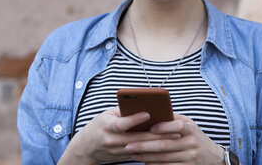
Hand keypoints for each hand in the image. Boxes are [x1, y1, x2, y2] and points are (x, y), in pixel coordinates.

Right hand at [59, 107, 176, 163]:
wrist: (86, 147)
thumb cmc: (100, 125)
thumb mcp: (108, 114)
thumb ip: (124, 111)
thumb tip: (145, 104)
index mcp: (106, 126)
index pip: (121, 124)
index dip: (134, 119)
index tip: (148, 113)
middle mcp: (112, 140)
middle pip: (137, 138)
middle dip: (157, 134)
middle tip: (174, 129)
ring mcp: (117, 151)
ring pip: (142, 148)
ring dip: (159, 143)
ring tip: (175, 137)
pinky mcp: (123, 157)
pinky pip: (141, 154)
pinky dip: (154, 149)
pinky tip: (167, 145)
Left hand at [126, 114, 223, 164]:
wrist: (212, 157)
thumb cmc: (195, 137)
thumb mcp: (190, 125)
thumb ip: (175, 119)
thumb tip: (154, 113)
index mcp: (192, 129)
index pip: (178, 126)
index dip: (164, 127)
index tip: (149, 128)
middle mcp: (191, 144)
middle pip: (165, 145)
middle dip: (144, 145)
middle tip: (129, 145)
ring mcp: (189, 158)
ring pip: (163, 158)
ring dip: (145, 156)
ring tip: (132, 153)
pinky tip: (144, 161)